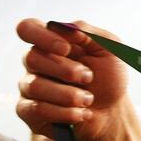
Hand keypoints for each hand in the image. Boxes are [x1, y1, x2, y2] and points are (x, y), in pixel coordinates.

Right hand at [15, 18, 130, 140]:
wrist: (112, 112)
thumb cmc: (109, 78)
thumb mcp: (110, 50)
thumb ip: (88, 32)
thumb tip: (60, 26)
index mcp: (51, 42)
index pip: (28, 29)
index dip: (43, 37)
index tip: (66, 49)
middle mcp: (36, 63)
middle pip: (31, 58)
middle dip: (66, 70)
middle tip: (89, 77)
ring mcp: (30, 87)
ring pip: (34, 86)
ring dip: (68, 94)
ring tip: (88, 99)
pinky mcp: (30, 111)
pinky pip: (36, 109)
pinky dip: (63, 113)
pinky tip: (82, 114)